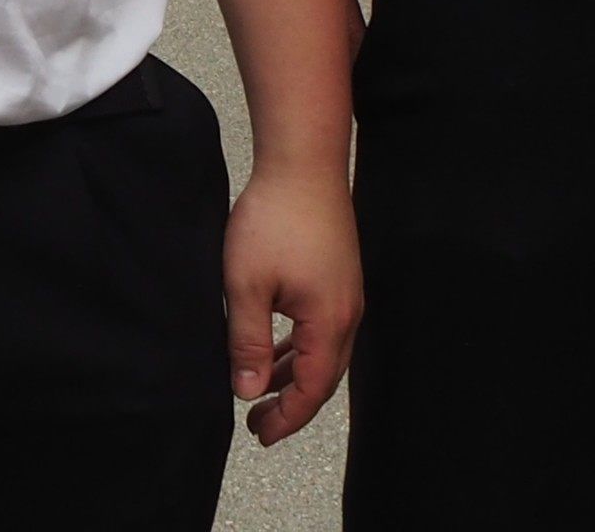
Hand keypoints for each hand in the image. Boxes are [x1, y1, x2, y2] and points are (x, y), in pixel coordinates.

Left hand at [223, 166, 360, 444]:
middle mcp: (348, 312)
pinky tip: (276, 345)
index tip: (258, 433)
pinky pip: (323, 327)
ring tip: (261, 388)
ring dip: (295, 375)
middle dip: (292, 404)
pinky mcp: (339, 275)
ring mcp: (347, 293)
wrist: (303, 161)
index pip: (313, 390)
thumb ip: (248, 344)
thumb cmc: (274, 217)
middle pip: (324, 377)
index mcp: (329, 321)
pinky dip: (301, 347)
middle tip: (258, 422)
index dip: (286, 418)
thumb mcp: (247, 286)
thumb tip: (248, 393)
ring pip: (324, 352)